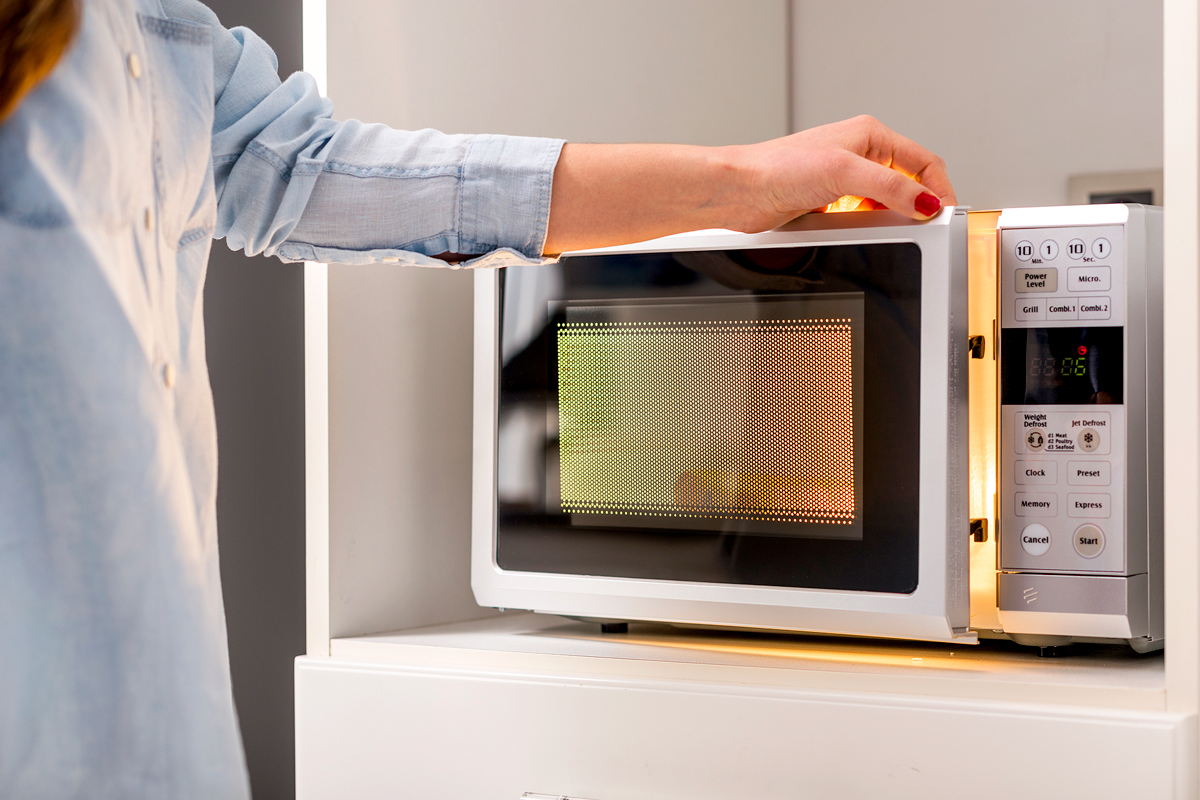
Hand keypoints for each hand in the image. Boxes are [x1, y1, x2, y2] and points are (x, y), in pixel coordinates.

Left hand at [717, 115, 957, 231]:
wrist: (741, 190)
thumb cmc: (779, 168)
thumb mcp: (845, 173)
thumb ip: (891, 187)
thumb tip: (925, 202)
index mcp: (869, 135)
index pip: (923, 162)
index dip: (939, 188)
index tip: (945, 214)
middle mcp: (859, 154)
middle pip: (907, 184)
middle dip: (916, 205)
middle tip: (924, 227)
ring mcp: (844, 181)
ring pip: (886, 203)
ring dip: (891, 218)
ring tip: (892, 230)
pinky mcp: (830, 203)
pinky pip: (864, 217)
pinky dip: (869, 227)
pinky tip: (863, 231)